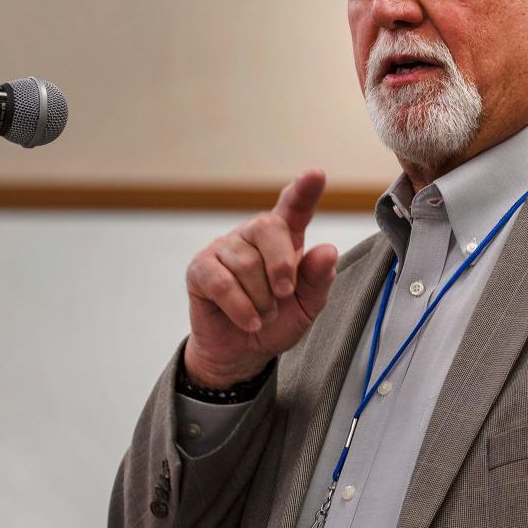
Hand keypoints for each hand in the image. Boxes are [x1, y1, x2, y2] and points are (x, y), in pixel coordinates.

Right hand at [183, 169, 338, 387]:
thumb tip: (327, 251)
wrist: (242, 352)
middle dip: (282, 265)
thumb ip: (319, 280)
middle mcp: (252, 235)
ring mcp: (223, 249)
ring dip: (262, 300)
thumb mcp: (307, 306)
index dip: (304, 190)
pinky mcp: (200, 269)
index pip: (294, 207)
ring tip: (263, 315)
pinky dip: (241, 308)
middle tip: (285, 294)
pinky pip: (222, 283)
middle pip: (269, 227)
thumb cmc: (276, 322)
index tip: (316, 174)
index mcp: (284, 238)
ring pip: (247, 263)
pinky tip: (249, 320)